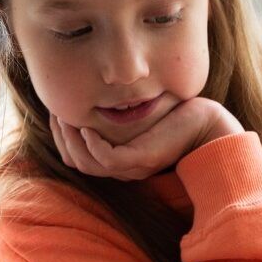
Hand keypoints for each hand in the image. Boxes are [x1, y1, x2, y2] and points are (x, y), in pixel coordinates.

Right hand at [49, 97, 243, 180]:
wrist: (207, 124)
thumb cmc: (177, 114)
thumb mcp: (138, 111)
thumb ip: (115, 110)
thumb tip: (91, 93)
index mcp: (120, 160)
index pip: (76, 158)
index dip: (60, 137)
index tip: (55, 112)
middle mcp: (123, 168)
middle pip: (76, 162)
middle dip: (59, 137)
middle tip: (54, 112)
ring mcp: (132, 167)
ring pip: (86, 164)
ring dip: (70, 140)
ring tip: (64, 117)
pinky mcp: (142, 159)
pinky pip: (107, 160)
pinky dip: (92, 145)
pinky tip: (86, 127)